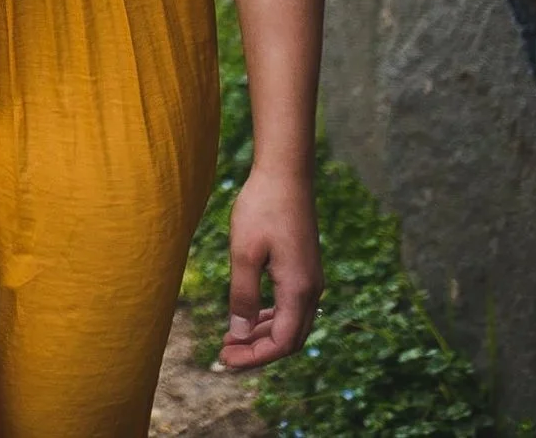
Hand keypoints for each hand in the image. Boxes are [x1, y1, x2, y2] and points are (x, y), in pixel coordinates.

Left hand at [219, 168, 321, 369]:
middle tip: (224, 356)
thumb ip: (242, 296)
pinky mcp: (303, 269)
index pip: (282, 342)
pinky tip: (247, 317)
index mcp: (299, 290)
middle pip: (289, 339)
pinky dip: (268, 318)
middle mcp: (311, 290)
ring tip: (231, 340)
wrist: (285, 174)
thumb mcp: (244, 254)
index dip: (255, 357)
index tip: (225, 360)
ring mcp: (310, 280)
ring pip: (290, 324)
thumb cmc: (262, 209)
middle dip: (257, 352)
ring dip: (262, 336)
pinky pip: (289, 306)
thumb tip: (238, 334)